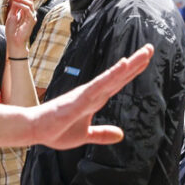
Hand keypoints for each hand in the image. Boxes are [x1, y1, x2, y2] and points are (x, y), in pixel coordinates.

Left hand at [5, 0, 36, 57]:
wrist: (13, 41)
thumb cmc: (12, 31)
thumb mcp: (11, 16)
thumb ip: (14, 7)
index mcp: (26, 12)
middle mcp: (31, 13)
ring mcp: (32, 17)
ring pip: (29, 3)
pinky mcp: (31, 21)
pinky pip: (28, 10)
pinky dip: (21, 5)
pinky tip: (15, 3)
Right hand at [32, 44, 153, 148]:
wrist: (34, 130)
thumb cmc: (55, 130)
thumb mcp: (85, 136)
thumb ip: (102, 134)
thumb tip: (121, 134)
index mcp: (94, 100)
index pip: (117, 83)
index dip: (131, 72)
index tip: (145, 60)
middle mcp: (92, 93)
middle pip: (118, 76)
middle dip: (135, 63)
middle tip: (150, 48)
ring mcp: (86, 94)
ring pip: (112, 77)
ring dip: (128, 66)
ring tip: (144, 54)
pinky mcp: (79, 99)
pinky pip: (99, 85)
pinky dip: (112, 75)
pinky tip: (123, 66)